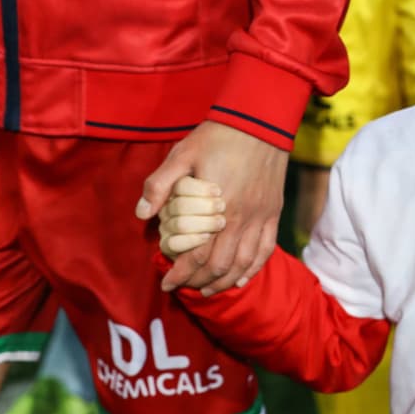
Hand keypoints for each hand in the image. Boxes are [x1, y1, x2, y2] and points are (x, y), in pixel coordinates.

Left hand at [136, 121, 287, 294]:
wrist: (260, 122)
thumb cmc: (217, 138)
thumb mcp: (182, 155)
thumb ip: (159, 184)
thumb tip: (141, 214)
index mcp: (216, 208)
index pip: (197, 255)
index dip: (180, 274)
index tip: (167, 283)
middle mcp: (240, 219)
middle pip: (219, 266)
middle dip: (198, 282)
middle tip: (183, 287)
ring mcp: (260, 218)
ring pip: (243, 264)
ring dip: (224, 282)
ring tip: (208, 290)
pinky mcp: (273, 213)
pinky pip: (265, 250)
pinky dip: (253, 270)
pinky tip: (241, 280)